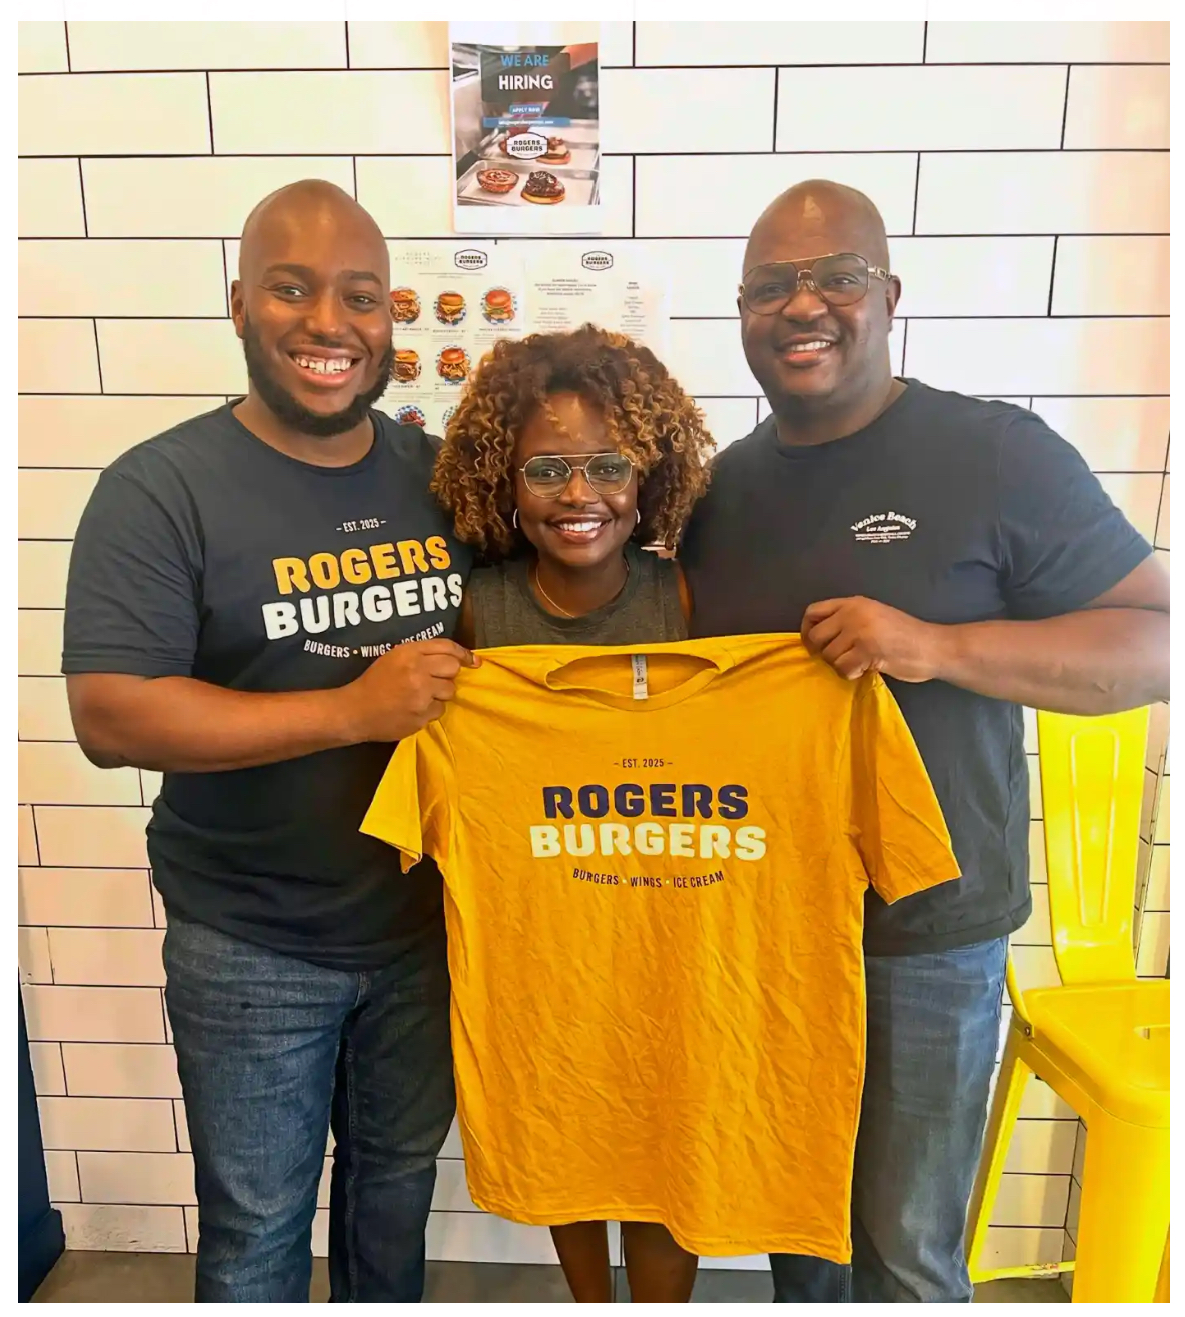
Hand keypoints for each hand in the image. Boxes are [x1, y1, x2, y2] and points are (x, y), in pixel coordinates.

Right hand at [337, 639, 477, 742]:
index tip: (473, 661)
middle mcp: (417, 671)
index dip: (464, 653)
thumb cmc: (375, 682)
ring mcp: (420, 695)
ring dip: (439, 694)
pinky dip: (430, 710)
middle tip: (433, 681)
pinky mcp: (421, 715)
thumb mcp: (394, 657)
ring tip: (420, 696)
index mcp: (409, 653)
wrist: (356, 710)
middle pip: (453, 669)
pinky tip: (414, 709)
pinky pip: (439, 710)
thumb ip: (422, 653)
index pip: (446, 647)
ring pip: (449, 691)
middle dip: (448, 675)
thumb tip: (457, 657)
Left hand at [800, 597, 943, 683]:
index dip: (806, 630)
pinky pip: (842, 668)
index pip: (813, 612)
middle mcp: (853, 613)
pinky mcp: (866, 650)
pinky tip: (866, 668)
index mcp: (853, 602)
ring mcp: (859, 631)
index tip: (813, 645)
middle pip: (816, 636)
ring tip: (861, 662)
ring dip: (841, 665)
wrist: (933, 646)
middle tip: (842, 658)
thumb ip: (848, 620)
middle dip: (824, 652)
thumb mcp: (873, 616)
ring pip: (828, 655)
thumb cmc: (905, 635)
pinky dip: (851, 674)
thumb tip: (818, 637)